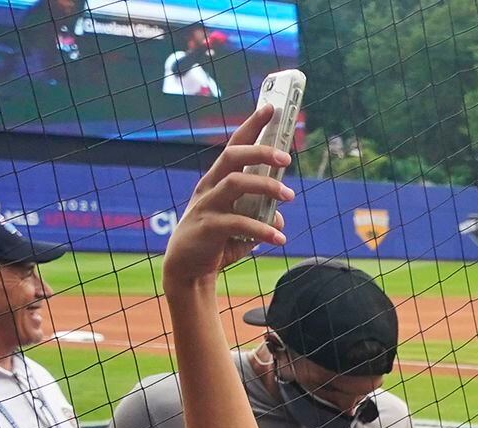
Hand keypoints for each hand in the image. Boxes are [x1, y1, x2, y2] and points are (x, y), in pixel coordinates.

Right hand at [161, 105, 291, 289]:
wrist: (189, 270)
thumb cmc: (216, 242)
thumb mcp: (242, 226)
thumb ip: (260, 216)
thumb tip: (280, 217)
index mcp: (218, 181)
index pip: (235, 146)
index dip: (252, 126)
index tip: (271, 108)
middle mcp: (210, 187)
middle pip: (231, 157)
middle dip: (259, 151)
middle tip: (287, 157)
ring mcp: (206, 205)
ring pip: (235, 184)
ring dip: (266, 186)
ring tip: (289, 196)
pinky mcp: (207, 228)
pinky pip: (238, 224)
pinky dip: (262, 230)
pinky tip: (280, 239)